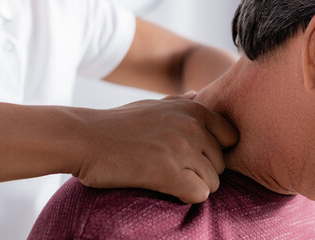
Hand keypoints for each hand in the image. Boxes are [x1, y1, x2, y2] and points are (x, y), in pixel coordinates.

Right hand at [69, 91, 237, 203]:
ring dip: (192, 185)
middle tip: (173, 170)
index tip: (193, 157)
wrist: (83, 138)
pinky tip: (164, 187)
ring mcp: (181, 148)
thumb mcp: (155, 104)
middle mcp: (192, 125)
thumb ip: (182, 102)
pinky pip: (200, 194)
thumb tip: (198, 94)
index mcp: (194, 108)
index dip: (215, 151)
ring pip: (213, 182)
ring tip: (164, 177)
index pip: (232, 138)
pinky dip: (184, 196)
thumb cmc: (118, 125)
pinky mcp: (168, 172)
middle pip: (222, 164)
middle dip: (202, 172)